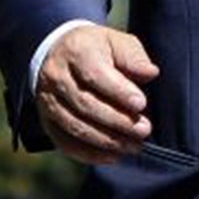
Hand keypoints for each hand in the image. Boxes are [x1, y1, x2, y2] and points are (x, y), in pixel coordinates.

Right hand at [36, 24, 156, 164]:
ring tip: (134, 145)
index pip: (95, 74)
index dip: (118, 92)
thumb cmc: (96, 49)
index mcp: (76, 51)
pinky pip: (65, 142)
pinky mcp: (47, 121)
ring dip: (107, 140)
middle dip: (117, 120)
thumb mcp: (116, 42)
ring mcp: (48, 101)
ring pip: (75, 126)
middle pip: (86, 104)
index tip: (141, 104)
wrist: (60, 54)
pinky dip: (89, 154)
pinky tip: (114, 156)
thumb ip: (133, 56)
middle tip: (144, 129)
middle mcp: (56, 76)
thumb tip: (150, 73)